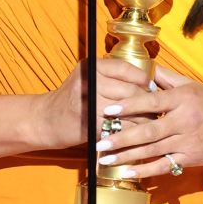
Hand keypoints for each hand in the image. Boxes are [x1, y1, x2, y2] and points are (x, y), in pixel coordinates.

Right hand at [32, 57, 153, 150]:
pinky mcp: (90, 123)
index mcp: (91, 67)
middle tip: (157, 110)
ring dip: (143, 118)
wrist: (45, 120)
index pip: (124, 68)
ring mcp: (89, 102)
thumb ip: (111, 78)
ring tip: (151, 123)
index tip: (152, 88)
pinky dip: (131, 132)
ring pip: (128, 109)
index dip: (142, 78)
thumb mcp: (87, 80)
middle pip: (129, 90)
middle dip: (146, 102)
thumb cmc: (73, 100)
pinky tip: (137, 135)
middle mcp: (90, 81)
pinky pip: (120, 126)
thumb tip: (147, 83)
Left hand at [91, 66, 202, 178]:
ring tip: (106, 159)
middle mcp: (184, 120)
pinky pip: (165, 165)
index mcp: (182, 99)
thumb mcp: (190, 84)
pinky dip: (146, 170)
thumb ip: (165, 78)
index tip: (108, 110)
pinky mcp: (191, 158)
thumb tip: (143, 69)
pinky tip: (128, 171)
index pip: (151, 102)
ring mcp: (187, 141)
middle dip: (122, 138)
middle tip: (100, 141)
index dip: (129, 106)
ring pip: (153, 150)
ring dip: (127, 156)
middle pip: (148, 131)